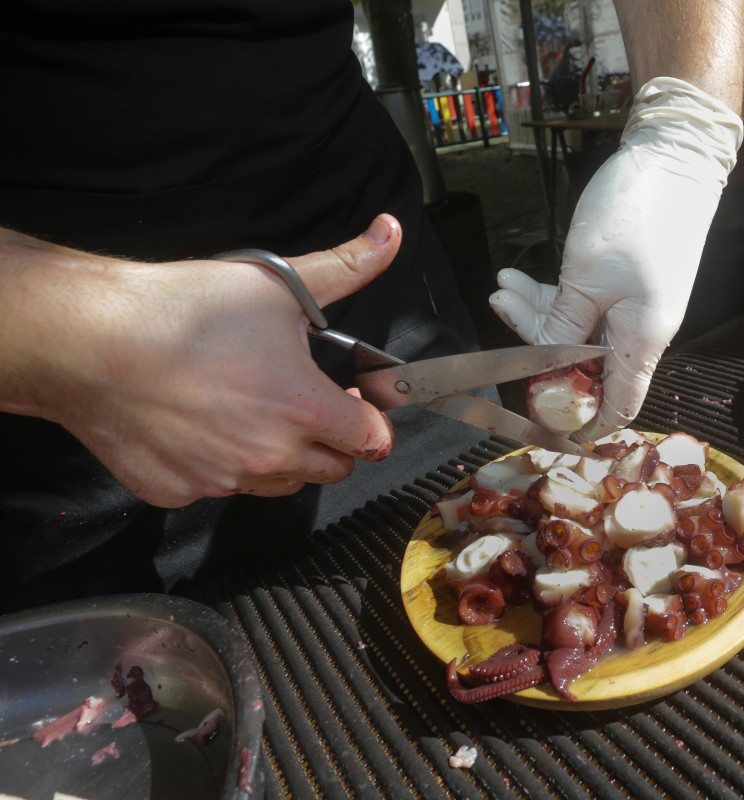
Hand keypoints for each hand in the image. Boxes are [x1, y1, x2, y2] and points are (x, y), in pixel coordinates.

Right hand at [1, 215, 401, 506]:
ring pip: (277, 484)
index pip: (372, 440)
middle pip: (332, 470)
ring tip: (256, 410)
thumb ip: (345, 266)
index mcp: (304, 408)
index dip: (370, 418)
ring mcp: (221, 480)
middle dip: (332, 441)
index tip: (353, 400)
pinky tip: (202, 424)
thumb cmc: (181, 309)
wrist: (86, 339)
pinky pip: (218, 488)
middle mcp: (268, 455)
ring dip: (281, 456)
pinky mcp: (177, 491)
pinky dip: (220, 465)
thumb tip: (390, 233)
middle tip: (306, 404)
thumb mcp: (276, 281)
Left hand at [490, 78, 742, 439]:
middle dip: (538, 350)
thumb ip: (562, 330)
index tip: (545, 427)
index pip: (616, 406)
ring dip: (537, 314)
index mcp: (642, 341)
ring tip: (502, 289)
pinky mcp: (625, 282)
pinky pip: (583, 304)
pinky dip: (552, 295)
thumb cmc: (637, 215)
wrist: (673, 157)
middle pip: (585, 366)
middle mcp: (641, 331)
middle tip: (499, 317)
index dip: (582, 424)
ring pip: (577, 331)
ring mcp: (633, 306)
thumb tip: (546, 371)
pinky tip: (520, 279)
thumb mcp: (586, 277)